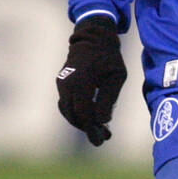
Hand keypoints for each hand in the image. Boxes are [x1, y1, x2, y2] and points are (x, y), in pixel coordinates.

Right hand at [56, 15, 125, 145]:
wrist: (93, 38)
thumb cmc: (109, 57)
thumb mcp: (116, 77)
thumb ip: (108, 99)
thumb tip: (102, 121)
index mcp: (81, 82)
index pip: (83, 114)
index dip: (92, 130)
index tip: (102, 140)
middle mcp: (67, 84)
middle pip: (73, 116)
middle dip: (87, 129)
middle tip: (104, 137)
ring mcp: (62, 83)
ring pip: (67, 111)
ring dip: (81, 122)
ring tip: (100, 129)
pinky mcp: (61, 83)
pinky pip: (66, 104)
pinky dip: (77, 113)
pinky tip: (91, 117)